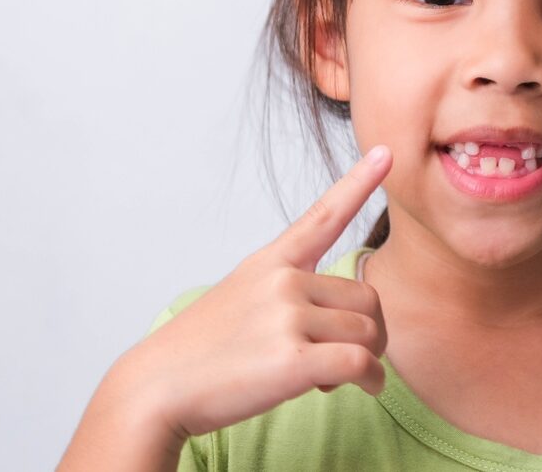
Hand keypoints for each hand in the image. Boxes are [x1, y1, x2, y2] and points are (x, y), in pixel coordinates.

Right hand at [128, 144, 392, 439]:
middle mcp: (283, 280)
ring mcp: (287, 316)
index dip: (358, 182)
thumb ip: (287, 294)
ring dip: (367, 360)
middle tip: (341, 357)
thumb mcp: (239, 297)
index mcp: (271, 262)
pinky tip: (364, 388)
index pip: (323, 215)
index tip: (385, 153)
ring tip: (332, 377)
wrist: (157, 386)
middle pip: (368, 298)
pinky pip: (361, 363)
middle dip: (368, 332)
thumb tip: (340, 319)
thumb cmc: (200, 348)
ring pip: (369, 333)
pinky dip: (372, 379)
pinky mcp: (293, 358)